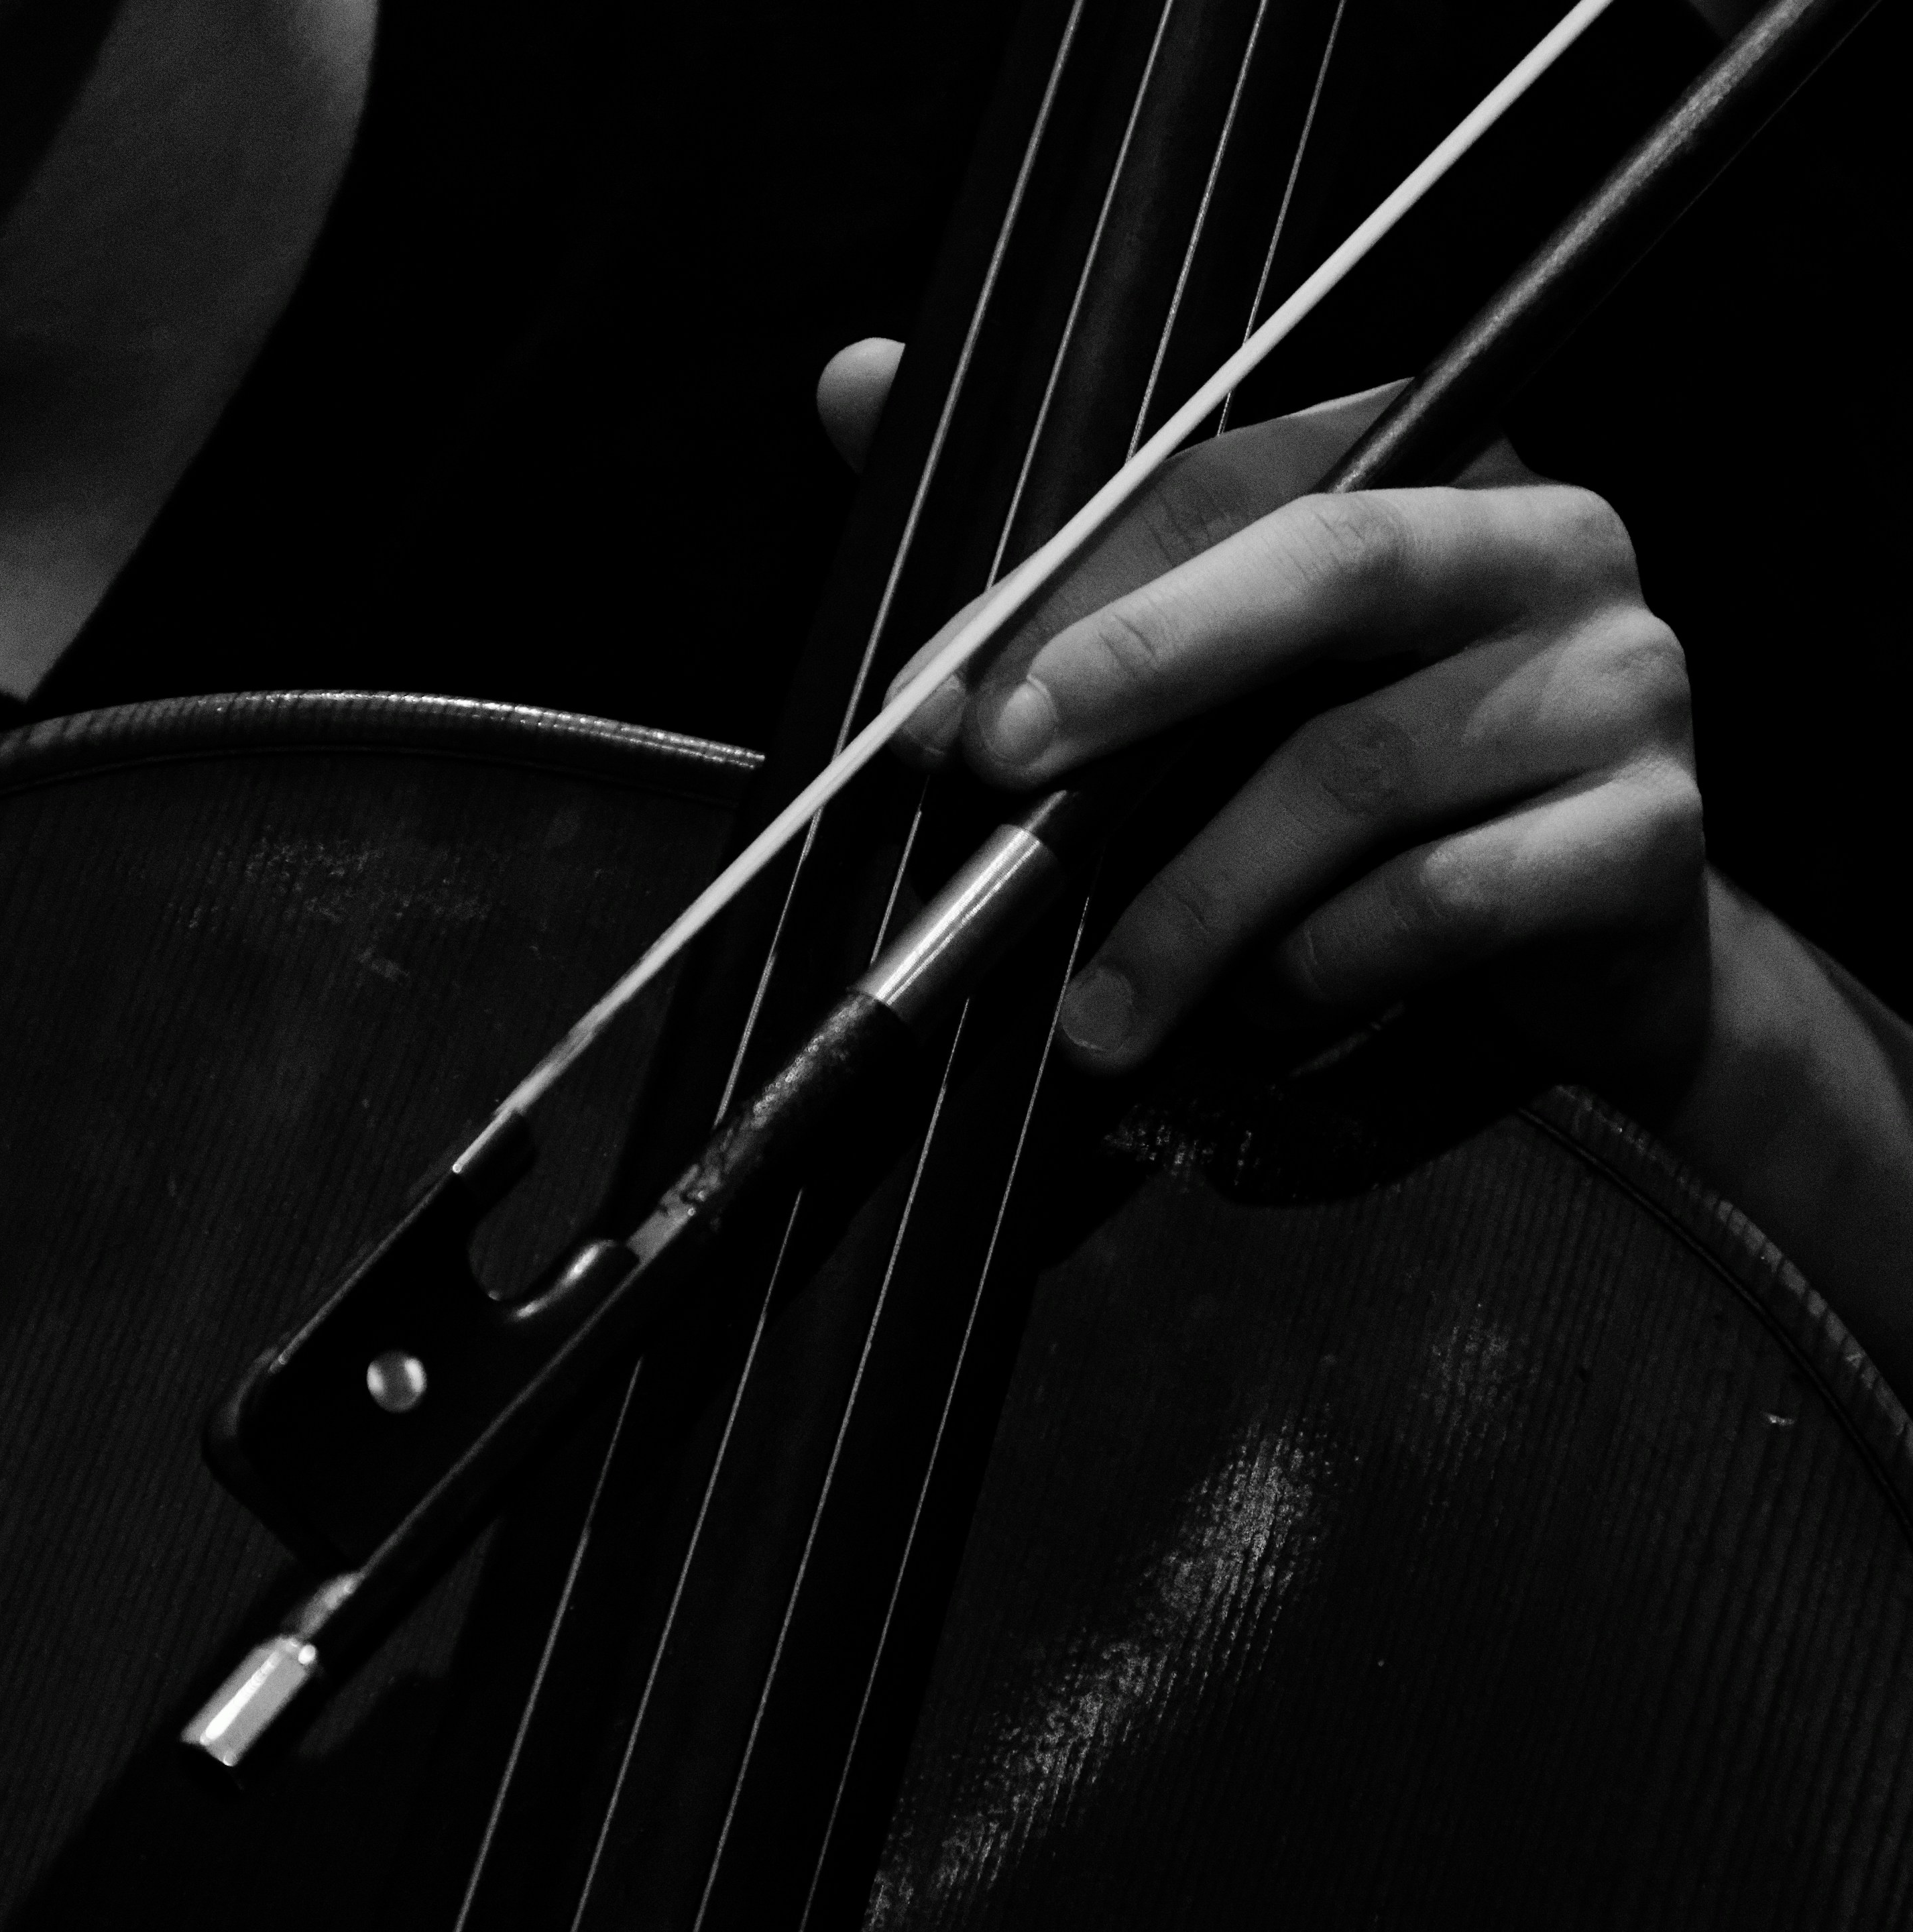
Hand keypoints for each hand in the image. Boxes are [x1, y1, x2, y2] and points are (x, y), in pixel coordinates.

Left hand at [820, 342, 1706, 1105]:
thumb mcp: (1222, 673)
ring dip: (1197, 901)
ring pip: (1359, 769)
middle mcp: (1545, 543)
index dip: (1075, 592)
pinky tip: (1265, 1009)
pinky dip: (1319, 966)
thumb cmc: (1374, 797)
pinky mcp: (1648, 835)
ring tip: (1104, 1006)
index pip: (1233, 485)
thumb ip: (1059, 548)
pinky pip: (1443, 899)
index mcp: (1431, 467)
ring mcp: (1618, 683)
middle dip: (1137, 673)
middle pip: (1325, 567)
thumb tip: (852, 382)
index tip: (939, 714)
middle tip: (1000, 791)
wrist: (1586, 953)